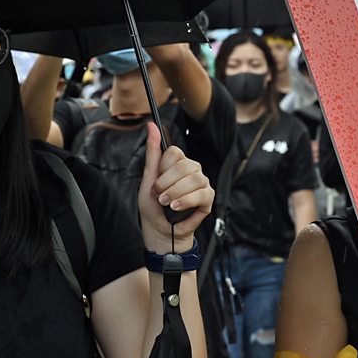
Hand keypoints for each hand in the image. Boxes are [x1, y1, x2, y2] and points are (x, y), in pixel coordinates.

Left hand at [138, 123, 213, 251]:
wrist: (160, 231)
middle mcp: (193, 170)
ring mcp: (203, 183)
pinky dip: (186, 201)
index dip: (163, 168)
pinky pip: (201, 193)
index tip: (156, 182)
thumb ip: (153, 153)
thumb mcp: (148, 179)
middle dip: (166, 183)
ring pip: (193, 179)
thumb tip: (151, 125)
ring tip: (166, 204)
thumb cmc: (154, 207)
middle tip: (159, 196)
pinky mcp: (209, 198)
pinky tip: (176, 207)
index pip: (175, 152)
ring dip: (174, 193)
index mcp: (179, 164)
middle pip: (184, 165)